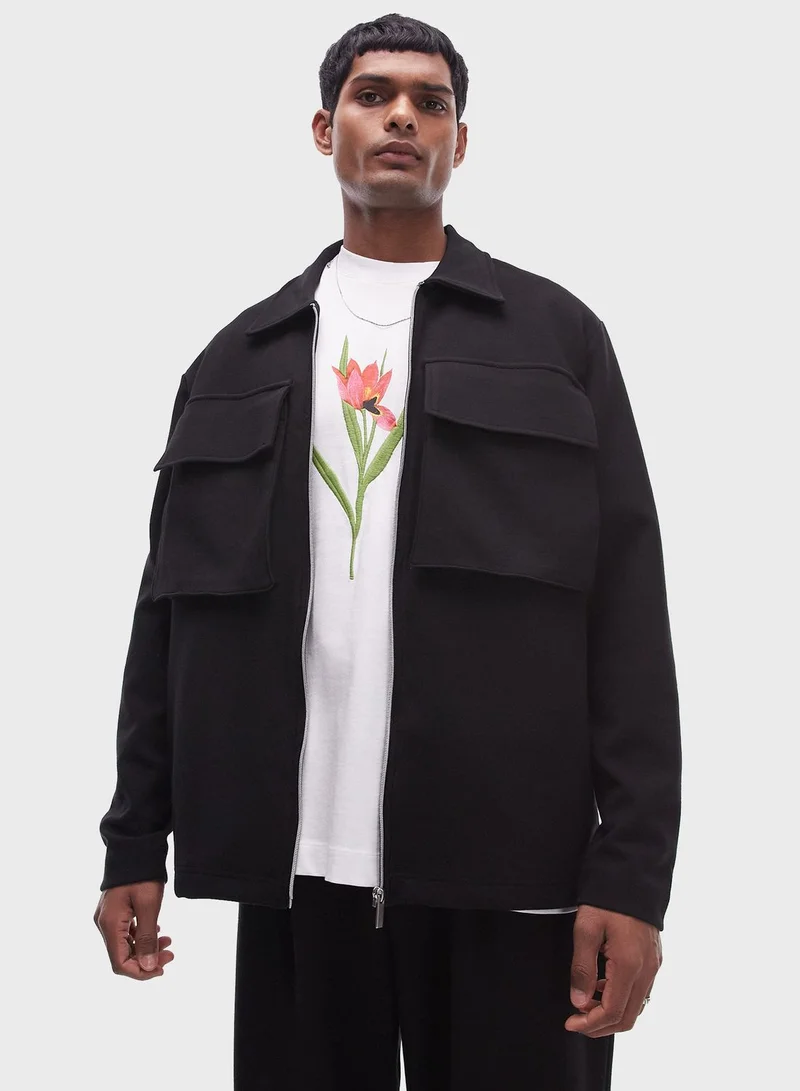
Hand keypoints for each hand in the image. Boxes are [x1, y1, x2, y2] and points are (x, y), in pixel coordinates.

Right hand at [93, 880, 173, 979]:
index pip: (120, 963)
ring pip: (125, 944)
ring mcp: (107, 917)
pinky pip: (125, 932)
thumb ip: (147, 939)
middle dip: (146, 959)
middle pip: (122, 955)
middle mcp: (103, 924)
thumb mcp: (149, 907)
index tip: (162, 969)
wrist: (135, 847)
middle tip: (170, 954)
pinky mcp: (114, 911)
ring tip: (168, 942)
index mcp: (109, 925)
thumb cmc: (142, 875)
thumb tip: (148, 967)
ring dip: (146, 948)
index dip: (140, 972)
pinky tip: (157, 931)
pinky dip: (141, 936)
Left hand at [565, 904, 661, 1036]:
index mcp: (630, 965)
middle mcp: (647, 970)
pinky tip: (602, 987)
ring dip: (611, 1013)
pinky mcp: (654, 958)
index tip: (570, 1023)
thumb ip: (582, 968)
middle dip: (601, 1025)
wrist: (631, 875)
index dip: (590, 1023)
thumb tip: (579, 1002)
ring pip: (636, 1006)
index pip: (613, 1011)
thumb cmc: (606, 899)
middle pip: (628, 1017)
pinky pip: (641, 991)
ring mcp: (654, 965)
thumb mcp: (585, 929)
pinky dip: (621, 998)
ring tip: (585, 1004)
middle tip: (577, 1021)